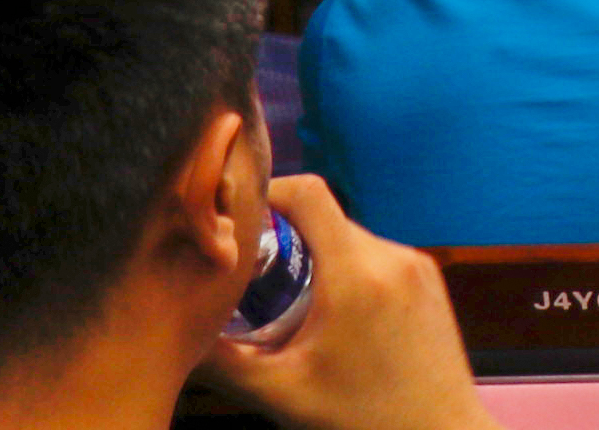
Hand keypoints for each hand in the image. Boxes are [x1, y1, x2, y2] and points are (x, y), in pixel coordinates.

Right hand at [200, 176, 499, 429]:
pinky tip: (323, 315)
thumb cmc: (363, 419)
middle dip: (280, 240)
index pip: (308, 194)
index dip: (264, 191)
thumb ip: (220, 361)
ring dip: (313, 258)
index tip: (231, 216)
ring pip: (348, 238)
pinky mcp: (429, 279)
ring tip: (281, 304)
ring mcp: (416, 265)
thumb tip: (170, 333)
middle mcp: (392, 257)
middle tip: (244, 276)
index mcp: (357, 274)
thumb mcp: (278, 393)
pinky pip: (374, 257)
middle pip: (323, 219)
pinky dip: (343, 271)